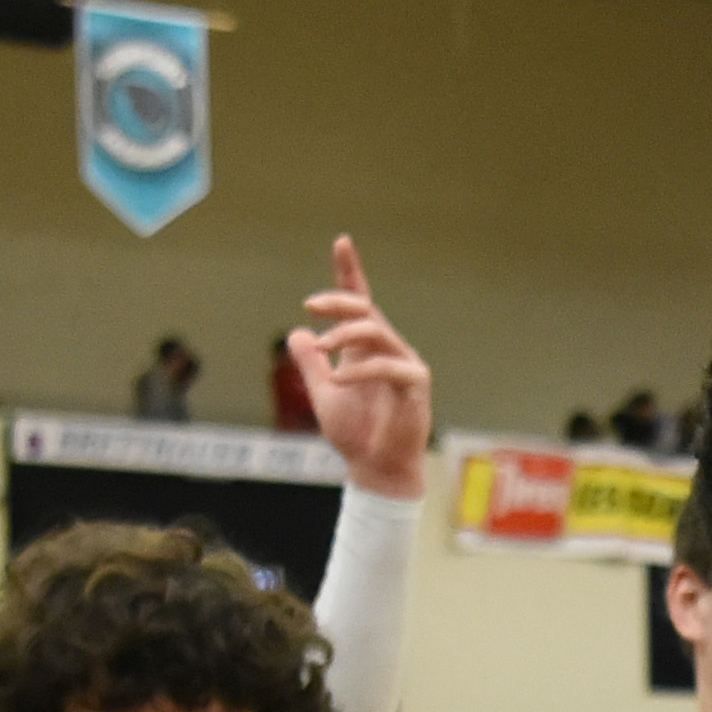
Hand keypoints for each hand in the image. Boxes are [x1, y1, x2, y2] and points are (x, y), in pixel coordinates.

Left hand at [292, 238, 432, 499]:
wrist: (376, 470)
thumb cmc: (355, 436)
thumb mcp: (322, 394)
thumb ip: (311, 364)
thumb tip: (296, 334)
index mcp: (365, 349)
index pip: (359, 302)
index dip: (350, 272)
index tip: (341, 242)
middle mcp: (386, 350)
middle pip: (365, 308)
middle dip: (338, 300)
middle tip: (311, 305)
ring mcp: (403, 364)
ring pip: (375, 330)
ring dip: (344, 334)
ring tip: (323, 348)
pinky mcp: (415, 384)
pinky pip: (387, 364)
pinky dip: (359, 369)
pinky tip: (339, 379)